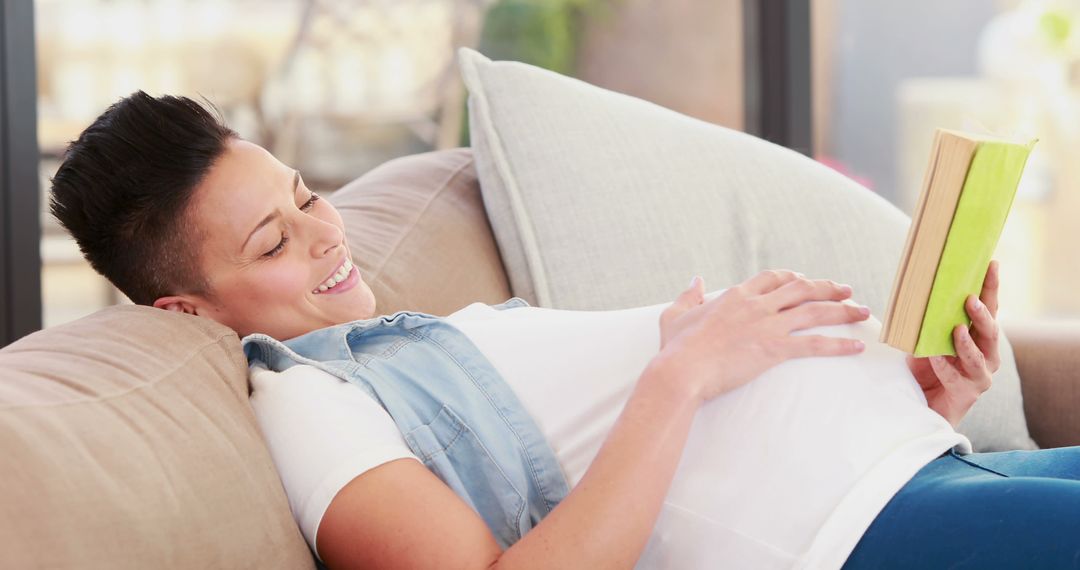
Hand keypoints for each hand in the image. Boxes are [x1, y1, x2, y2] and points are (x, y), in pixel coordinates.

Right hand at [657, 270, 869, 402]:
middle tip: (847, 291)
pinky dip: (838, 345)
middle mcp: (756, 305)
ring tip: (863, 312)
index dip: (794, 277)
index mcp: (736, 295)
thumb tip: (696, 280)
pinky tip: (856, 347)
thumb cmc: (676, 348)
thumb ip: (688, 295)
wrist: (681, 370)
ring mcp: (766, 326)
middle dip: (828, 288)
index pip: (773, 278)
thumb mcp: (675, 315)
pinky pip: (814, 345)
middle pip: (802, 289)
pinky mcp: (774, 349)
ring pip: (814, 312)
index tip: (807, 280)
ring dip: (842, 310)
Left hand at [906, 260, 1001, 427]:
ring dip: (967, 341)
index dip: (990, 287)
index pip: (989, 308)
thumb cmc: (926, 368)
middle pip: (990, 330)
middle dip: (982, 313)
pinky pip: (956, 377)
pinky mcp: (968, 393)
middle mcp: (987, 354)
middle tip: (970, 298)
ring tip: (957, 328)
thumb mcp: (924, 339)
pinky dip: (944, 366)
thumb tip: (916, 292)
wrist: (923, 406)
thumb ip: (927, 321)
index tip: (991, 264)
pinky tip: (935, 357)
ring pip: (979, 355)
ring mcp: (981, 374)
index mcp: (979, 336)